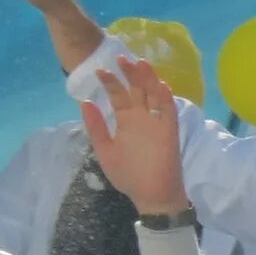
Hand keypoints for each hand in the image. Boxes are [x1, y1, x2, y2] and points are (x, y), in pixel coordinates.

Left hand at [80, 57, 190, 217]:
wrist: (152, 196)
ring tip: (140, 63)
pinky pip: (168, 112)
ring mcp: (156, 123)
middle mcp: (141, 118)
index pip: (118, 96)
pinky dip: (165, 99)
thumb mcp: (105, 151)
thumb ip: (96, 127)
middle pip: (137, 90)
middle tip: (121, 58)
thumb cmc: (128, 176)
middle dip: (130, 74)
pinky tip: (160, 85)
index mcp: (126, 121)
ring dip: (148, 80)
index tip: (100, 70)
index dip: (110, 83)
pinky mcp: (170, 132)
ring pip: (154, 95)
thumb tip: (86, 102)